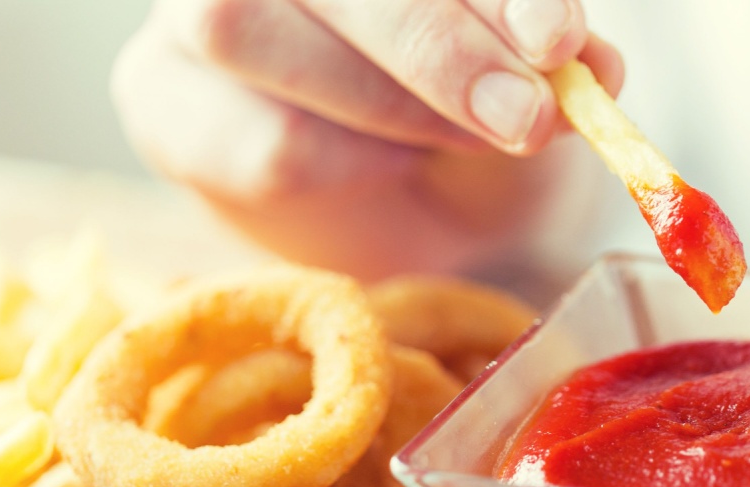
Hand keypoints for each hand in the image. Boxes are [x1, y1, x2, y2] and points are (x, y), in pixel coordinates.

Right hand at [112, 0, 622, 279]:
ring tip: (460, 141)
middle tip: (525, 116)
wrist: (404, 203)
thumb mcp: (526, 69)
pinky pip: (249, 137)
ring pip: (240, 26)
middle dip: (430, 41)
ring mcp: (194, 10)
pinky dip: (342, 164)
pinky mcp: (164, 100)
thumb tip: (585, 63)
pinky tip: (382, 164)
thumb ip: (546, 52)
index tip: (556, 40)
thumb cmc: (468, 110)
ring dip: (382, 103)